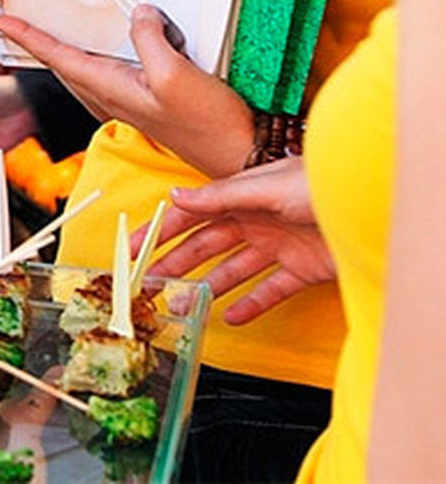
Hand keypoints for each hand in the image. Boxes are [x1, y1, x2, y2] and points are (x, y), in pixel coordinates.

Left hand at [0, 7, 254, 177]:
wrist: (237, 156)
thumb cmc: (206, 122)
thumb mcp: (175, 75)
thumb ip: (150, 40)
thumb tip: (139, 14)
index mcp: (109, 88)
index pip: (57, 57)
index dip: (29, 36)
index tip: (2, 19)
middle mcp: (111, 96)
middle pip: (62, 64)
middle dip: (36, 43)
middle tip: (15, 23)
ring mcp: (128, 101)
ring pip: (83, 70)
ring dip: (63, 50)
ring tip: (48, 31)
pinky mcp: (147, 102)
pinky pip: (110, 72)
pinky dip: (97, 55)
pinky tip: (107, 47)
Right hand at [142, 158, 335, 324]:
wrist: (369, 205)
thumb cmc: (321, 185)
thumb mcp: (263, 187)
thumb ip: (218, 196)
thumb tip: (177, 197)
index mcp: (242, 195)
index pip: (191, 215)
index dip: (160, 232)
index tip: (133, 249)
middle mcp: (256, 220)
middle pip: (206, 247)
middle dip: (175, 266)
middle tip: (149, 286)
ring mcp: (278, 246)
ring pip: (232, 270)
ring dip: (206, 288)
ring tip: (183, 308)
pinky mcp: (301, 270)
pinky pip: (269, 290)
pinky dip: (251, 304)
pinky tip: (233, 316)